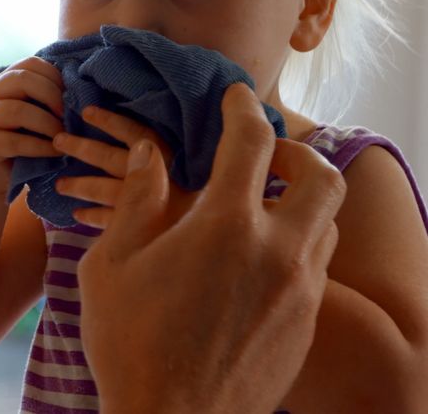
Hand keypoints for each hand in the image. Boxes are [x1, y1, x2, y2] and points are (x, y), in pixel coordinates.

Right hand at [0, 57, 63, 195]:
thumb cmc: (14, 140)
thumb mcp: (26, 113)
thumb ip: (42, 99)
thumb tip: (81, 92)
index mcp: (3, 82)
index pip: (31, 64)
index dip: (55, 76)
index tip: (71, 95)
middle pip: (23, 79)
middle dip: (52, 96)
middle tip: (69, 115)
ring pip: (19, 111)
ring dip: (48, 123)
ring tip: (63, 135)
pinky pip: (17, 142)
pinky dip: (42, 147)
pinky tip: (56, 152)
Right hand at [78, 84, 344, 413]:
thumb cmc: (129, 341)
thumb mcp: (112, 262)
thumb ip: (137, 199)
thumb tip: (151, 151)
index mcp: (224, 226)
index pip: (250, 142)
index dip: (241, 108)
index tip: (236, 95)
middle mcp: (276, 250)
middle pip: (319, 177)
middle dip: (297, 153)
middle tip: (266, 156)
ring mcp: (297, 290)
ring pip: (324, 224)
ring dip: (300, 202)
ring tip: (262, 207)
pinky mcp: (304, 323)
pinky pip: (314, 268)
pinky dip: (295, 246)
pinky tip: (255, 262)